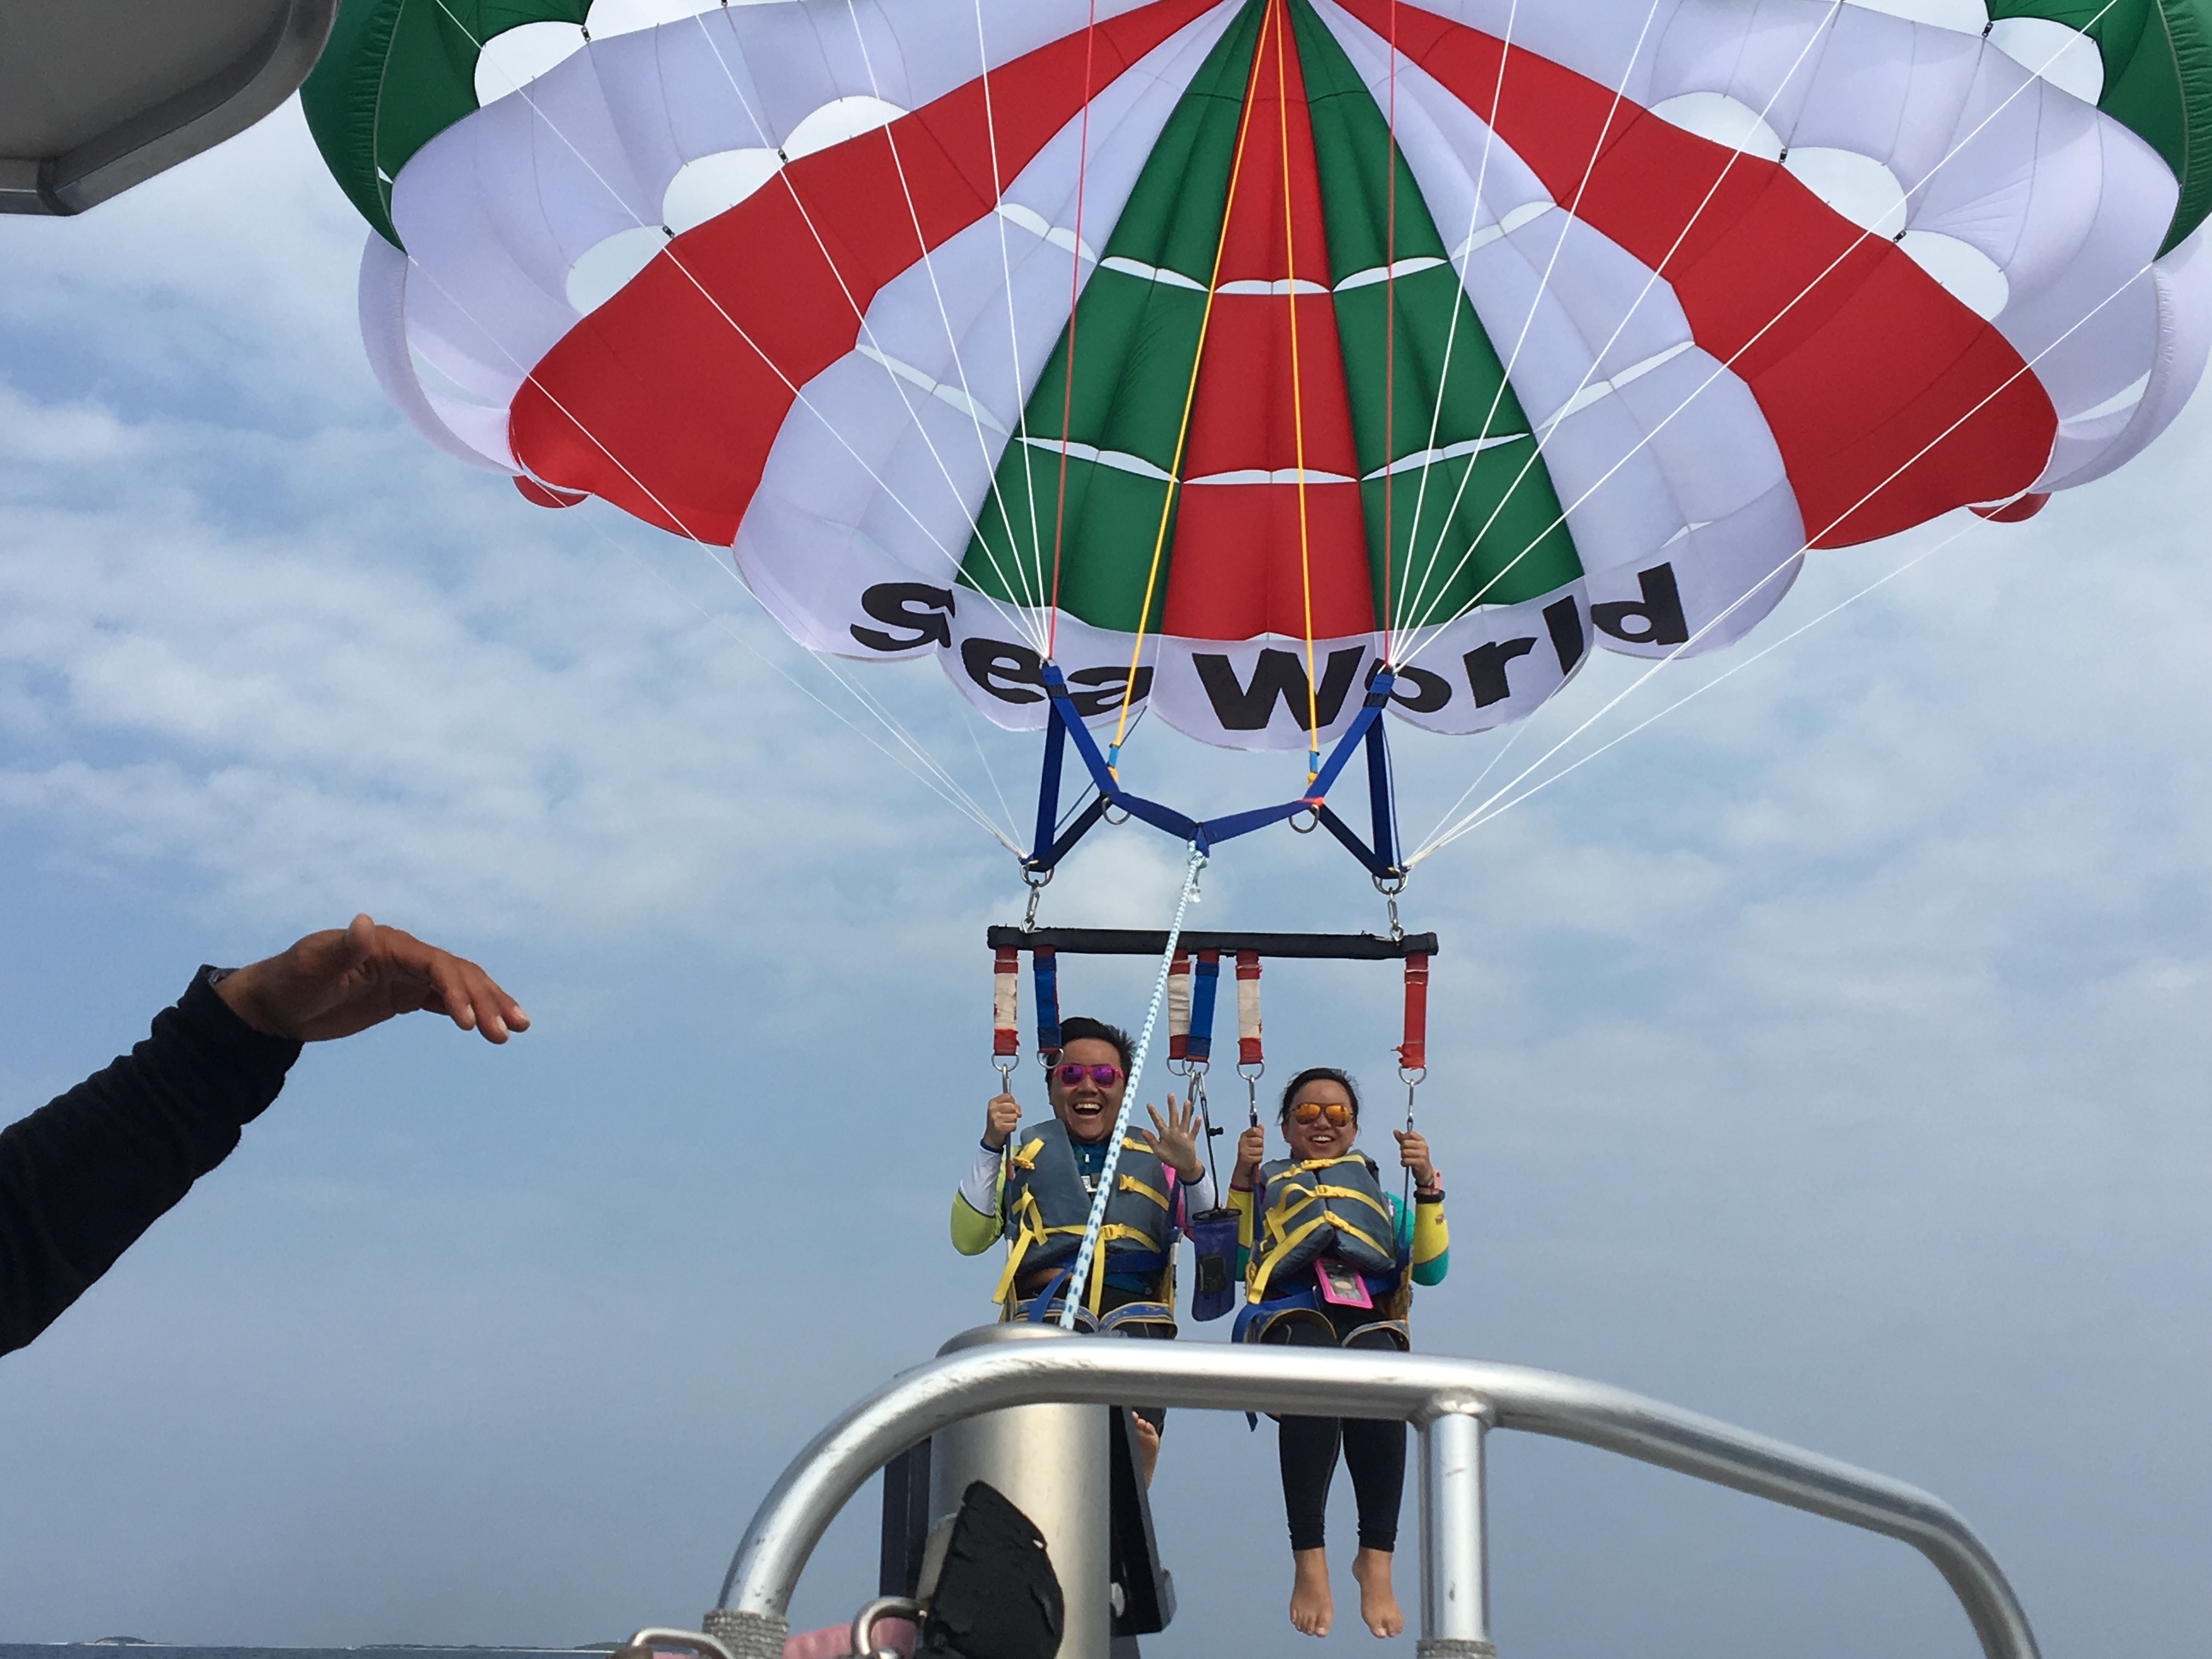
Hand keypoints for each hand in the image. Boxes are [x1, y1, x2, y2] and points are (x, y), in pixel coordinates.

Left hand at [215, 914, 527, 1043]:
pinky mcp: (402, 994)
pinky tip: (491, 1026)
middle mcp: (404, 955)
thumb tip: (363, 922)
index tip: (469, 1023)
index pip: (435, 964)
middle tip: (507, 1033)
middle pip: (458, 973)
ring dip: (489, 1004)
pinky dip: (469, 1010)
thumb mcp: (311, 968)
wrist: (276, 1004)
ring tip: (516, 1029)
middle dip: (486, 1001)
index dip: (456, 990)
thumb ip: (342, 948)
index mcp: (387, 945)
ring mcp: (406, 974)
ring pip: (459, 985)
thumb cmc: (290, 982)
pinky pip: (444, 999)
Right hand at [984, 1092, 1022, 1149]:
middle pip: (1012, 1106)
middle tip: (1009, 1117)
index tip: (1010, 1108)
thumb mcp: (1001, 1109)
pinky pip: (1014, 1125)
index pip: (1008, 1096)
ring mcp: (996, 1118)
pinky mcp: (999, 1127)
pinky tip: (1007, 1129)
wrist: (991, 1137)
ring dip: (1013, 1121)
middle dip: (1014, 1112)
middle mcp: (993, 1109)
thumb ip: (1011, 1105)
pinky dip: (1013, 1128)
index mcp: (992, 1102)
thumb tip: (1018, 1112)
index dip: (1013, 1102)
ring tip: (1007, 1123)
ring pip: (1014, 1116)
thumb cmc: (998, 1121)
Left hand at [1140, 1094, 1203, 1180]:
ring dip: (1185, 1112)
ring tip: (1186, 1102)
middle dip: (1171, 1106)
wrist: (1183, 1166)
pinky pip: (1193, 1131)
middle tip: (1170, 1095)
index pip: (1158, 1121)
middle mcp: (1174, 1131)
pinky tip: (1198, 1118)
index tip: (1149, 1105)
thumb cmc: (1170, 1157)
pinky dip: (1196, 1125)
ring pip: (1184, 1121)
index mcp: (1164, 1133)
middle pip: (1173, 1116)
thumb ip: (1151, 1141)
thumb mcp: (1157, 1150)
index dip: (1153, 1113)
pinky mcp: (1190, 1140)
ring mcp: (1182, 1135)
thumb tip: (1143, 1131)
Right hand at [1233, 1123, 1266, 1186]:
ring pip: (1260, 1149)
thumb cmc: (1249, 1153)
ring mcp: (1243, 1150)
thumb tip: (1260, 1125)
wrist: (1243, 1168)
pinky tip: (1253, 1160)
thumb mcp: (1254, 1142)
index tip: (1257, 1139)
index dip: (1260, 1135)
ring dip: (1259, 1154)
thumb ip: (1258, 1133)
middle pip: (1259, 1140)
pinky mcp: (1245, 1158)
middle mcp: (1242, 1142)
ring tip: (1254, 1155)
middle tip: (1255, 1150)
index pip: (1255, 1130)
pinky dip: (1258, 1160)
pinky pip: (1259, 1157)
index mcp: (1243, 1135)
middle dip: (1260, 1146)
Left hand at [1394, 1129, 1436, 1189]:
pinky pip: (1406, 1160)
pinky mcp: (1421, 1162)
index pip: (1410, 1133)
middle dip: (1402, 1149)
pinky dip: (1403, 1163)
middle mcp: (1423, 1146)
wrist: (1425, 1172)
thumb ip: (1402, 1138)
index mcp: (1421, 1140)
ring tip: (1406, 1159)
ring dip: (1402, 1157)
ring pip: (1404, 1152)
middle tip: (1405, 1154)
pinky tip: (1406, 1164)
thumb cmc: (1416, 1158)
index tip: (1403, 1144)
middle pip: (1405, 1143)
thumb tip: (1395, 1131)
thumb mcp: (1410, 1147)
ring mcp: (1423, 1154)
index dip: (1403, 1138)